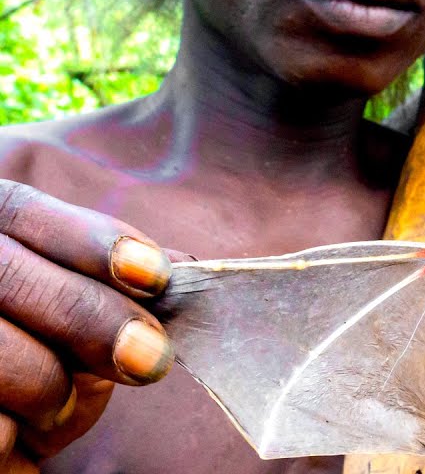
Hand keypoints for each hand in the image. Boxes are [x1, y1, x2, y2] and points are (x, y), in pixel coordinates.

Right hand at [0, 181, 175, 470]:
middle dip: (90, 316)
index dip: (92, 240)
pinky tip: (14, 433)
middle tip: (150, 358)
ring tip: (59, 405)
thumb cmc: (41, 363)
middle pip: (7, 275)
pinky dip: (10, 433)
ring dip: (46, 385)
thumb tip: (187, 269)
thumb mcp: (82, 319)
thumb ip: (124, 286)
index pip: (21, 211)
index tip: (156, 277)